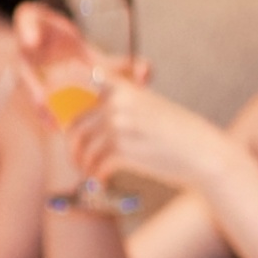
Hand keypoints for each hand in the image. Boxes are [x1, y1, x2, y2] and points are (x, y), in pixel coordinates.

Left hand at [56, 72, 223, 195]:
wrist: (203, 153)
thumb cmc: (178, 132)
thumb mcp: (151, 106)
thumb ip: (122, 104)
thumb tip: (90, 114)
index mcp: (124, 89)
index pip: (80, 76)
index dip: (59, 86)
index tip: (55, 107)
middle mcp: (117, 104)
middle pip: (75, 122)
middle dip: (71, 142)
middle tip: (75, 156)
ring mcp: (119, 127)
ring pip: (82, 147)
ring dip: (81, 163)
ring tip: (87, 171)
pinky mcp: (123, 152)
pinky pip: (95, 166)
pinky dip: (96, 176)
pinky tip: (101, 182)